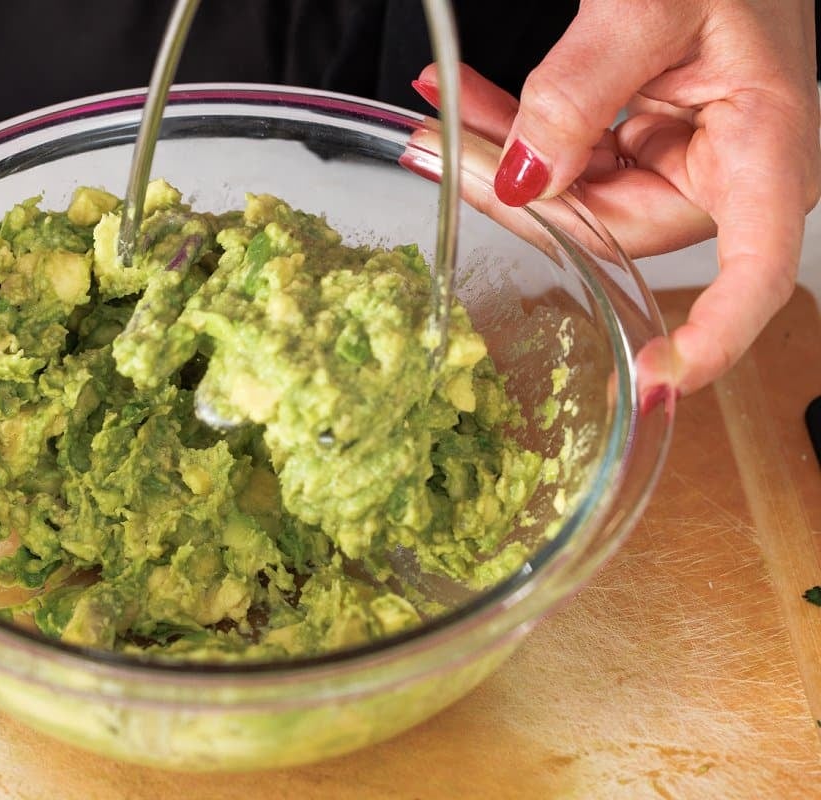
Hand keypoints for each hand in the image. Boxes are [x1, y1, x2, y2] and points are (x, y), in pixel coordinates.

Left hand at [413, 0, 820, 399]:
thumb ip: (583, 90)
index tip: (653, 381)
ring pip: (580, 195)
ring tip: (438, 118)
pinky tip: (462, 101)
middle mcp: (727, 165)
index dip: (708, 338)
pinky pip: (573, 153)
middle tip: (443, 155)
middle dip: (522, 202)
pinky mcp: (647, 132)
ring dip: (502, 159)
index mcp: (763, 148)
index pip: (753, 275)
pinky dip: (517, 128)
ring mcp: (682, 150)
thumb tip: (525, 179)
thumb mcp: (653, 2)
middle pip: (618, 230)